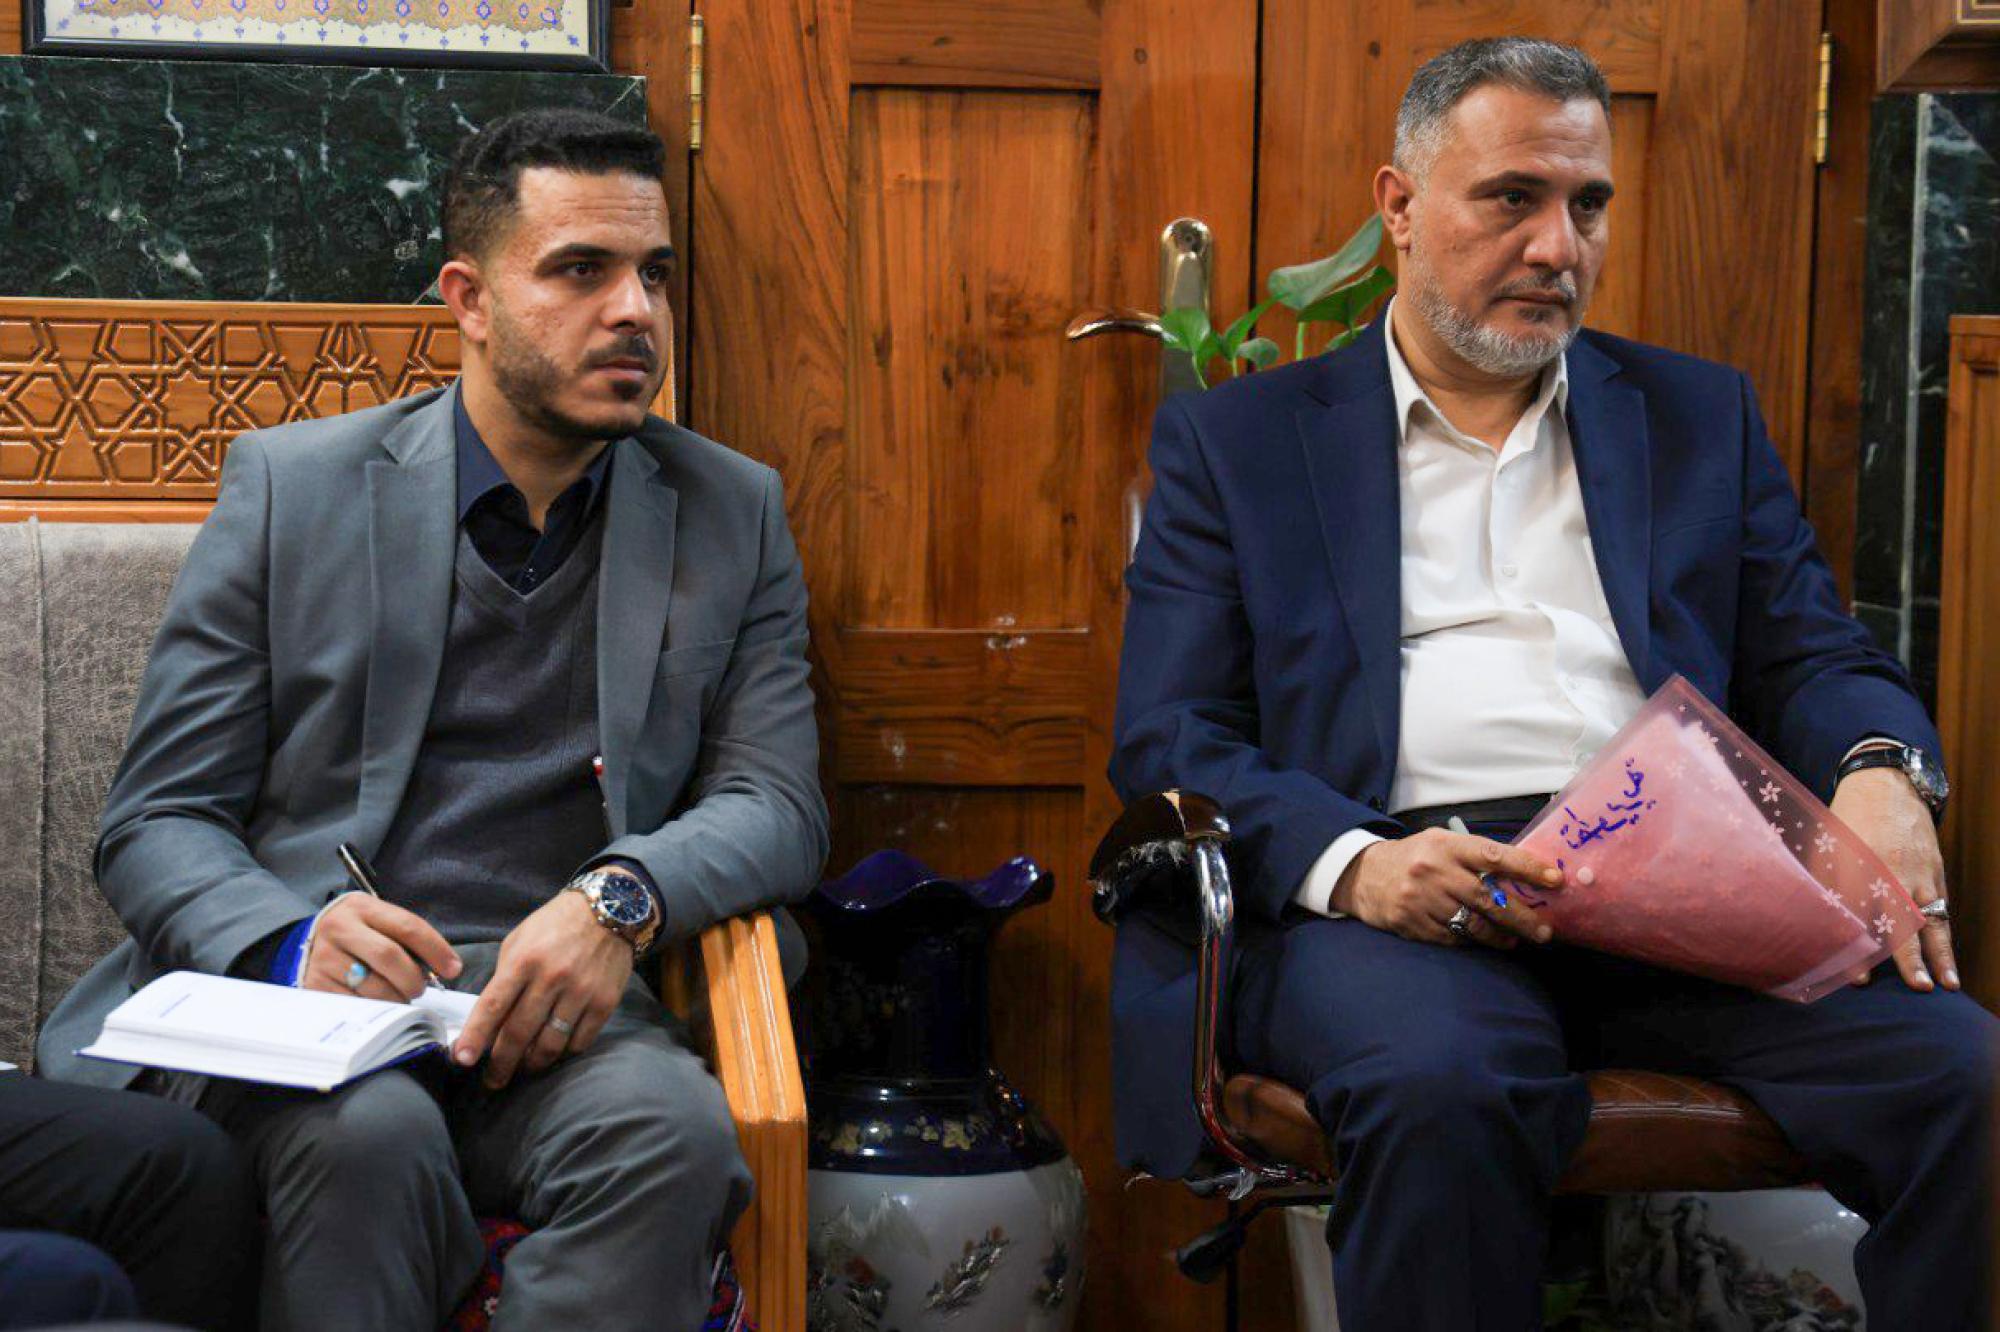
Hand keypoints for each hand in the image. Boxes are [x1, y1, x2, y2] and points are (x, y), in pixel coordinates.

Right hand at [302, 893, 461, 1001]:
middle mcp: (340, 928)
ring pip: (372, 985)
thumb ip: (410, 940)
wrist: (312, 944)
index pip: (408, 927)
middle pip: (389, 956)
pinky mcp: (316, 985)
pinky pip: (355, 1004)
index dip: (436, 950)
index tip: (453, 969)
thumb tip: (448, 968)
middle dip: (413, 979)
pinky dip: (375, 1010)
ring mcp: (324, 957)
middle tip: (420, 989)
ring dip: (396, 998)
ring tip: (399, 998)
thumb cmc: (360, 936)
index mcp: (363, 908)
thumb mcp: (381, 923)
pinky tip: (378, 1006)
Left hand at [452, 887, 633, 1088]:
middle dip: (500, 1064)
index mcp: (524, 960)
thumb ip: (504, 977)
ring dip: (531, 1064)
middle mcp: (552, 978)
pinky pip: (580, 1042)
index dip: (476, 1036)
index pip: (494, 1006)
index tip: (462, 1060)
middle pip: (519, 1033)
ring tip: (523, 1069)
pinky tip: (554, 1052)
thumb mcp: (519, 940)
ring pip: (550, 1044)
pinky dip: (564, 1053)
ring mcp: (581, 992)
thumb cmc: (555, 924)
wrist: (610, 908)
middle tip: (492, 1081)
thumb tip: (490, 1018)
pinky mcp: (605, 1002)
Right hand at [1332, 829, 1561, 948]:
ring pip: (1472, 924)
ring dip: (1500, 936)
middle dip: (1521, 918)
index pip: (1494, 856)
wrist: (1363, 875)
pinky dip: (1470, 941)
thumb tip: (1522, 874)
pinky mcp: (1411, 923)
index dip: (1527, 868)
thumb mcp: (1441, 843)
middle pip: (1488, 899)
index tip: (1555, 879)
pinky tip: (1482, 940)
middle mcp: (1434, 871)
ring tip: (1516, 940)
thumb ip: (1474, 856)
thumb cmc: (1413, 857)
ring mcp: (1421, 900)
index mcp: (1446, 846)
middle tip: (1544, 931)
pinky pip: (1451, 938)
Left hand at [1832, 765, 1956, 991]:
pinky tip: (1948, 963)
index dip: (1858, 948)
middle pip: (1903, 920)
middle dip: (1909, 956)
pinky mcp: (1935, 874)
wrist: (1885, 788)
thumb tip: (1811, 929)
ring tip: (1946, 985)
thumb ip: (1821, 888)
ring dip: (1940, 955)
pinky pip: (1941, 911)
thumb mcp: (1824, 851)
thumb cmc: (1843, 824)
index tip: (1858, 979)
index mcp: (1856, 868)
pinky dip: (1945, 937)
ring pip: (1932, 920)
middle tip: (1918, 986)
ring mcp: (1917, 875)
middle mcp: (1890, 874)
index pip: (1858, 915)